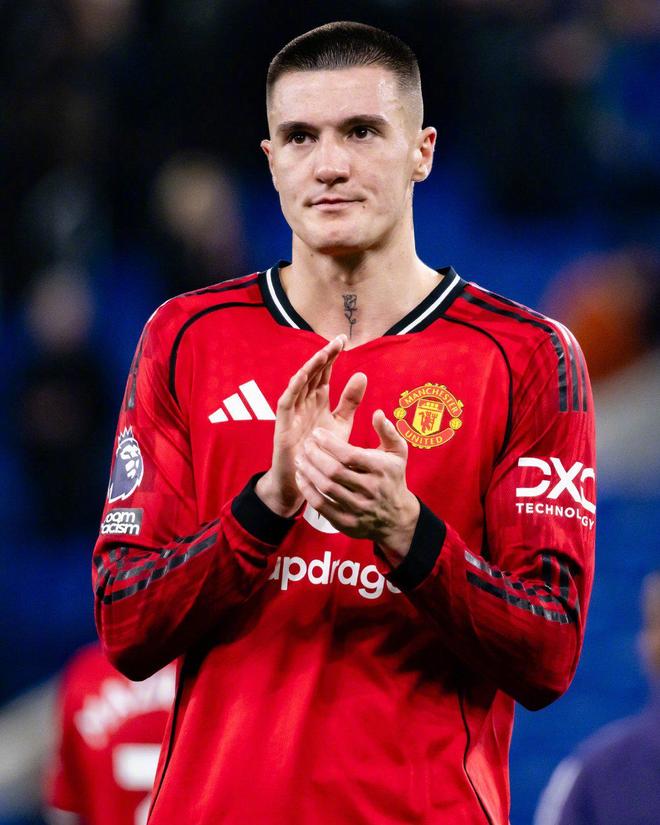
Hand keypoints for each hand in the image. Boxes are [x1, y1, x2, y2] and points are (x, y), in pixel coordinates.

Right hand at [256, 335, 367, 516]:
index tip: (344, 339)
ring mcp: (293, 412)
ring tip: (322, 354)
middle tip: (337, 341)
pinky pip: (286, 402)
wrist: (306, 479)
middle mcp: (304, 402)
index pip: (325, 372)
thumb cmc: (322, 451)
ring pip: (299, 383)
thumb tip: (362, 374)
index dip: (332, 356)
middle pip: (313, 373)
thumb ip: (350, 401)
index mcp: (318, 400)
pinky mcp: (283, 425)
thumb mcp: (341, 423)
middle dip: (324, 356)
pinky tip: (302, 375)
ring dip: (310, 368)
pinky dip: (293, 388)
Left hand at [294, 409, 419, 561]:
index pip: (350, 455)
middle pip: (335, 471)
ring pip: (326, 488)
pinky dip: (307, 490)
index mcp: (381, 470)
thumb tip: (377, 413)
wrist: (396, 518)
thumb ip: (388, 431)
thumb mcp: (397, 453)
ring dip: (308, 471)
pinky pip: (321, 505)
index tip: (317, 433)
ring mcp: (358, 509)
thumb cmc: (392, 478)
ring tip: (300, 458)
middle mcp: (370, 490)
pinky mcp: (346, 523)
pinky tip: (301, 477)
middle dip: (315, 455)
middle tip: (305, 444)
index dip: (329, 443)